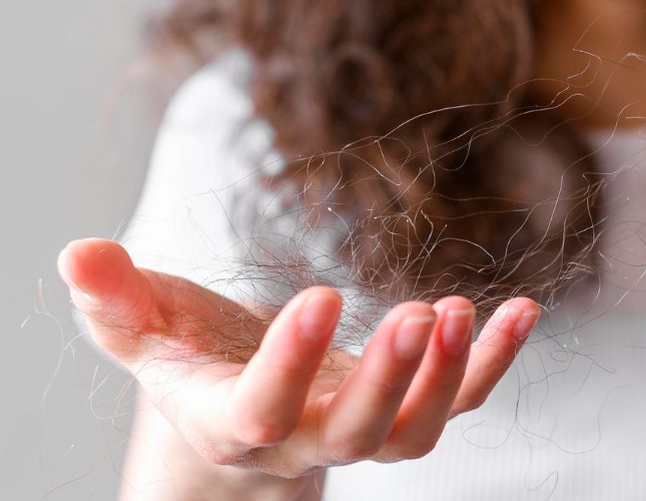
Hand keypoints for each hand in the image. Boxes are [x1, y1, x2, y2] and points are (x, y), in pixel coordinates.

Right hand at [57, 238, 539, 477]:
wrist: (239, 403)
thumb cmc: (190, 359)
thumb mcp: (145, 329)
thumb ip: (115, 300)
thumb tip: (77, 253)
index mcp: (234, 422)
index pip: (261, 410)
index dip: (290, 365)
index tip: (321, 295)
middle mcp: (304, 440)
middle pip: (355, 434)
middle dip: (389, 380)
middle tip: (420, 316)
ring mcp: (363, 430)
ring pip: (414, 431)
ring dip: (449, 377)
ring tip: (466, 311)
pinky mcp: (406, 408)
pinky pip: (461, 400)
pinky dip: (494, 361)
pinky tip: (522, 310)